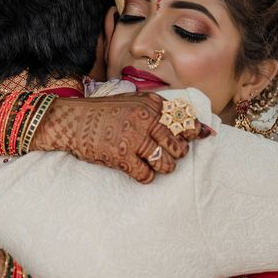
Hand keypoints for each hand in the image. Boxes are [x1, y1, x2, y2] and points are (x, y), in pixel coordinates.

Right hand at [30, 93, 211, 183]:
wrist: (71, 120)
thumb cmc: (103, 112)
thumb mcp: (132, 101)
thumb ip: (158, 110)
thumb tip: (196, 126)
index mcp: (151, 104)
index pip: (185, 119)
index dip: (196, 130)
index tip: (206, 135)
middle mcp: (146, 119)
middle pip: (179, 146)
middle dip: (176, 154)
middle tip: (167, 154)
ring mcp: (134, 138)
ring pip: (166, 163)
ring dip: (163, 167)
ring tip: (154, 164)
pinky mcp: (122, 156)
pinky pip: (146, 175)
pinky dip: (145, 176)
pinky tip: (138, 170)